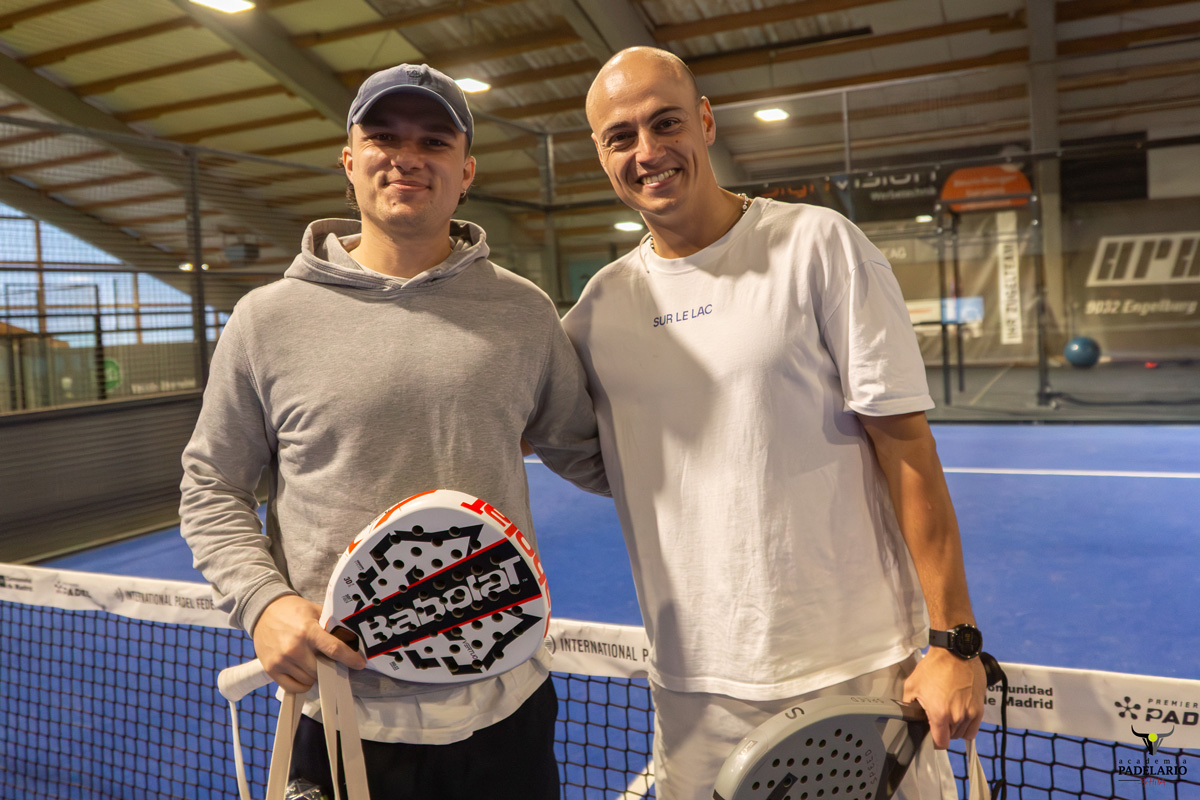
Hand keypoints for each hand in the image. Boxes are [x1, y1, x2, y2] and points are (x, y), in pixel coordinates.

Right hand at [251, 595, 366, 693]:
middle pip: (322, 670)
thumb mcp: (315, 611)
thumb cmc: (292, 610)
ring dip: (316, 675)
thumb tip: (351, 639)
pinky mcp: (272, 669)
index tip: (360, 663)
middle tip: (331, 661)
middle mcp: (294, 648)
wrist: (263, 610)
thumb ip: (331, 626)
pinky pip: (293, 688)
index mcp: (308, 631)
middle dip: (330, 667)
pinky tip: (304, 673)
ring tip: (314, 662)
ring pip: (309, 680)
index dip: (350, 658)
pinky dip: (302, 684)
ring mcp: (282, 660)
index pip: (334, 649)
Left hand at [902, 648, 986, 748]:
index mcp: (940, 713)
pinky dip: (967, 725)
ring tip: (948, 712)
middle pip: (950, 737)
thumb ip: (909, 706)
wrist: (955, 653)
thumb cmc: (935, 666)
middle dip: (942, 730)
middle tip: (937, 716)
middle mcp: (957, 716)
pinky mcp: (979, 708)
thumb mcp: (912, 686)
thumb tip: (910, 716)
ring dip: (954, 727)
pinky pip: (973, 728)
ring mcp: (970, 712)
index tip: (931, 735)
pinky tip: (959, 715)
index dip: (933, 741)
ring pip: (962, 733)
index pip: (940, 743)